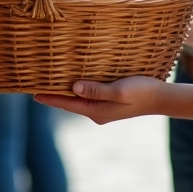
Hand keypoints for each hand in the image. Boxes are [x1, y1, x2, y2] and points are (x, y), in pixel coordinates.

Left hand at [34, 76, 163, 123]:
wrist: (160, 98)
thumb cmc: (142, 92)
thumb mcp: (120, 90)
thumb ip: (97, 90)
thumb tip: (74, 88)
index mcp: (96, 110)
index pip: (67, 104)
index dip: (50, 98)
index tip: (32, 94)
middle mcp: (96, 111)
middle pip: (69, 102)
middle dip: (54, 93)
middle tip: (36, 83)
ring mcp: (102, 108)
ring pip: (77, 98)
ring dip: (65, 90)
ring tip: (49, 79)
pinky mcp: (108, 101)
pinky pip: (87, 95)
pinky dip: (77, 87)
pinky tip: (73, 79)